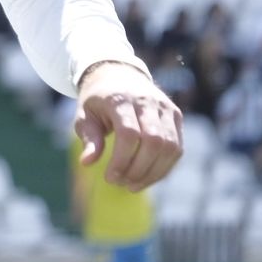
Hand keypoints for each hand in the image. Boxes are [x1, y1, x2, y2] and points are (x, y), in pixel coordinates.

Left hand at [75, 61, 183, 191]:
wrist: (119, 75)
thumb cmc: (98, 101)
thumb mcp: (84, 115)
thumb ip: (88, 137)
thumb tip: (87, 163)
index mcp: (120, 99)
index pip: (129, 134)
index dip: (121, 160)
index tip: (110, 177)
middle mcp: (147, 101)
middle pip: (153, 142)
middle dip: (138, 169)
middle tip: (121, 183)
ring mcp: (165, 108)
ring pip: (170, 147)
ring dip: (153, 173)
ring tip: (133, 185)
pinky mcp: (176, 116)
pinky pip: (177, 148)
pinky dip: (164, 168)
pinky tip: (147, 177)